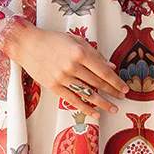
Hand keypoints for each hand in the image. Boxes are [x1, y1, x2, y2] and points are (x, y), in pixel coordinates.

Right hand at [5, 21, 129, 118]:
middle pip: (97, 83)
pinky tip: (95, 113)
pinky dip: (85, 108)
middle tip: (122, 98)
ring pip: (87, 93)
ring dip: (102, 103)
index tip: (124, 88)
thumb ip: (94, 53)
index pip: (103, 71)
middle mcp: (72, 66)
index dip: (116, 81)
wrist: (28, 45)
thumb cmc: (53, 40)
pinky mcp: (54, 86)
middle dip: (112, 92)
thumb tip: (111, 66)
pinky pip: (72, 100)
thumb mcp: (76, 40)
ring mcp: (63, 78)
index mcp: (80, 53)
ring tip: (113, 108)